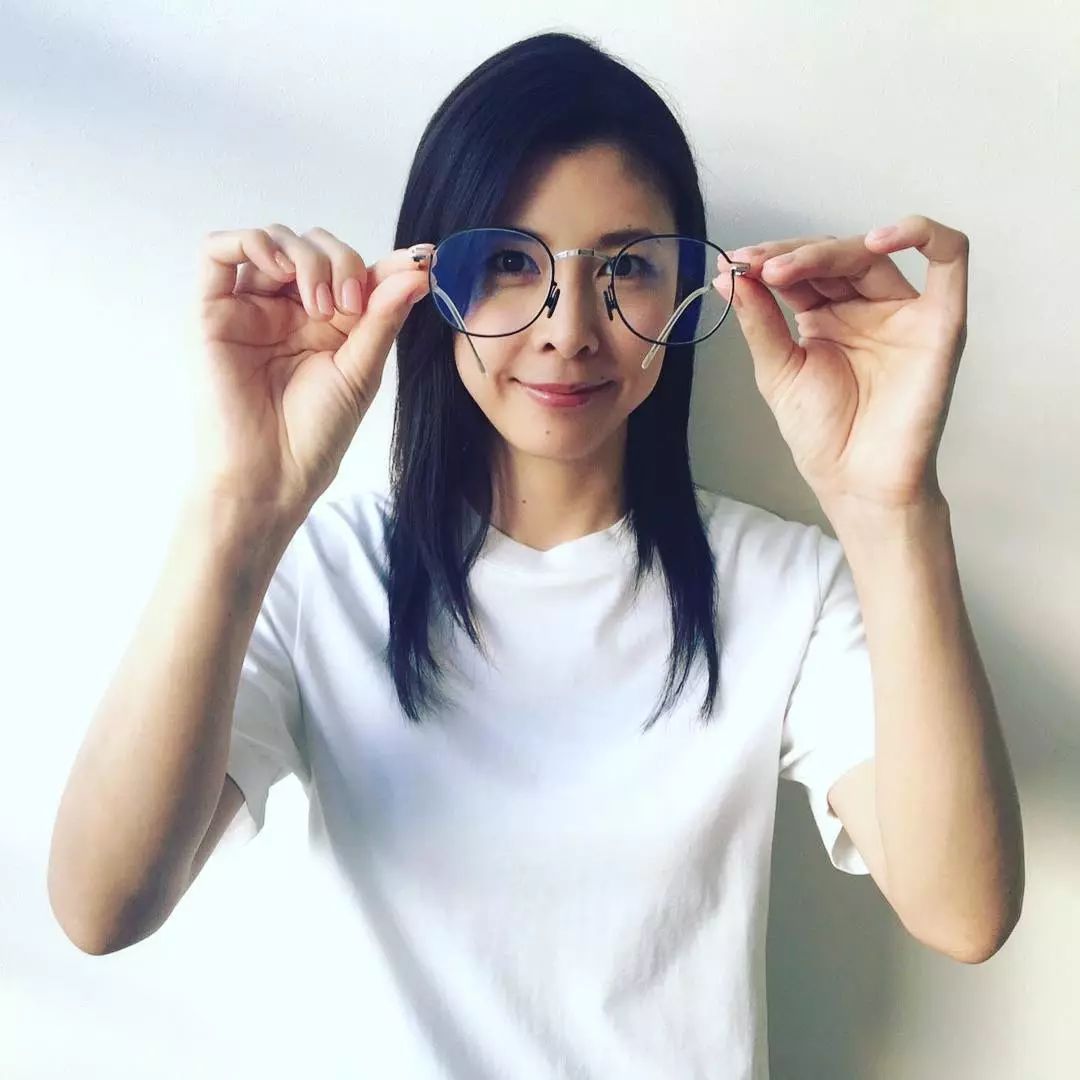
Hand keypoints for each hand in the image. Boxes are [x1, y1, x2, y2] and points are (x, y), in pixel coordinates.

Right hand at [193, 224, 431, 524]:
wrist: (273, 473)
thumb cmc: (316, 432)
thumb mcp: (362, 370)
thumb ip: (383, 317)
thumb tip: (418, 271)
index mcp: (328, 323)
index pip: (354, 270)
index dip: (385, 261)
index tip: (420, 262)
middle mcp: (288, 309)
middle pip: (315, 246)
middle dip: (341, 262)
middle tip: (350, 306)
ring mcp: (250, 307)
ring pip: (274, 240)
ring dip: (305, 257)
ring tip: (320, 304)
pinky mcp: (212, 311)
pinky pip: (217, 251)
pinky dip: (250, 242)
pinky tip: (277, 268)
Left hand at [715, 214, 968, 513]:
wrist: (857, 482)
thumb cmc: (824, 436)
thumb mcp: (778, 371)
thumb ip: (759, 321)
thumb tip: (728, 275)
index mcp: (827, 316)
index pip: (802, 269)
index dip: (769, 260)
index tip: (734, 264)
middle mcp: (867, 307)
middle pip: (835, 255)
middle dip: (789, 255)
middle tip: (754, 265)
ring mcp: (905, 312)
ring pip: (875, 253)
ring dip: (825, 251)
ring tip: (783, 268)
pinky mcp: (942, 320)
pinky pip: (950, 257)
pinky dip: (921, 232)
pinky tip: (877, 240)